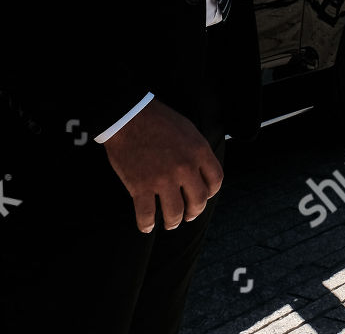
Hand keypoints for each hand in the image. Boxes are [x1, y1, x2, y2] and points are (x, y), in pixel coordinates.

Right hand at [102, 100, 221, 232]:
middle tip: (188, 215)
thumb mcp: (190, 131)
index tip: (203, 197)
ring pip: (175, 212)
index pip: (215, 181)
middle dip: (194, 212)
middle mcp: (185, 168)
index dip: (210, 193)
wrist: (129, 118)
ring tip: (170, 224)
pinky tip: (146, 226)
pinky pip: (146, 214)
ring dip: (173, 222)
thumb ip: (198, 152)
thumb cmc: (159, 121)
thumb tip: (201, 171)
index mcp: (200, 152)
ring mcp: (163, 179)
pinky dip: (146, 224)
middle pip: (198, 200)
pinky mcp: (140, 187)